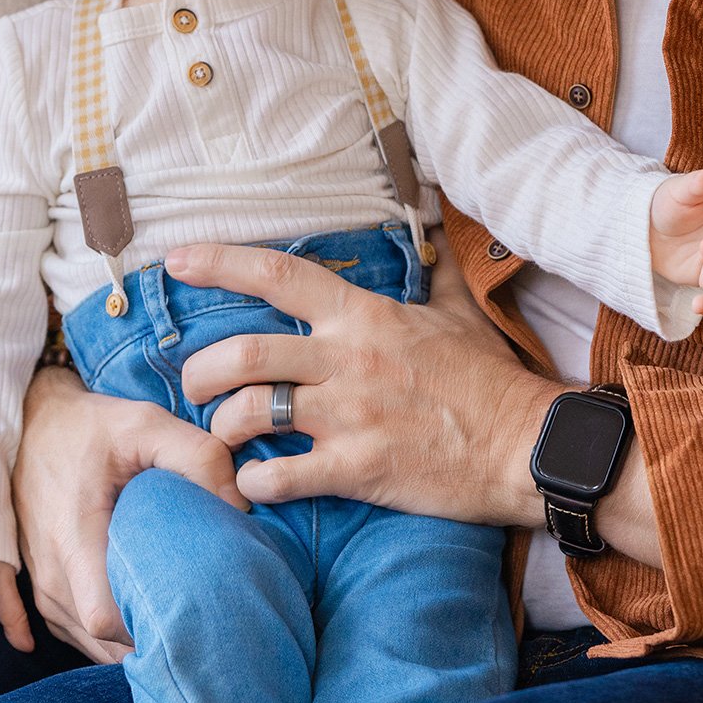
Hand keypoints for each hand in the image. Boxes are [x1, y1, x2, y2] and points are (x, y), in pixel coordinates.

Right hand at [12, 364, 246, 661]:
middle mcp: (53, 574)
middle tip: (199, 613)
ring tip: (175, 610)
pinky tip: (144, 608)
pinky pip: (80, 635)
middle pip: (105, 640)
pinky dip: (113, 633)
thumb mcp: (145, 422)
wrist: (30, 427)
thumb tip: (239, 505)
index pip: (107, 618)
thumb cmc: (90, 428)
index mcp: (73, 538)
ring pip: (93, 644)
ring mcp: (44, 590)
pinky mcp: (44, 593)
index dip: (151, 626)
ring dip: (132, 636)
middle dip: (152, 636)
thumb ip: (197, 456)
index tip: (192, 607)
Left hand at [174, 238, 565, 528]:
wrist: (527, 445)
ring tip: (222, 439)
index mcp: (363, 316)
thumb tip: (437, 218)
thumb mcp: (458, 313)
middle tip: (192, 385)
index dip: (218, 262)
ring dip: (221, 428)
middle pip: (242, 352)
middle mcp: (346, 359)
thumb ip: (431, 272)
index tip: (175, 261)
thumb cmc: (489, 380)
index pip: (277, 274)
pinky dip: (254, 483)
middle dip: (200, 371)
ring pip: (249, 413)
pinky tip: (254, 484)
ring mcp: (349, 416)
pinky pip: (279, 476)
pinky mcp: (357, 469)